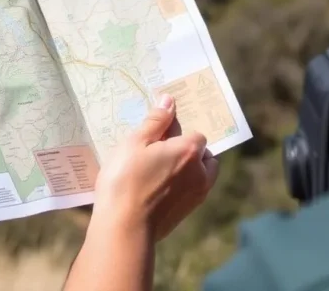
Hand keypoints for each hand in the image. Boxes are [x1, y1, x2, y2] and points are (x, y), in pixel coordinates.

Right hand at [92, 95, 219, 240]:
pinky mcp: (186, 213)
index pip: (195, 133)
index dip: (177, 132)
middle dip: (189, 151)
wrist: (124, 229)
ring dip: (188, 170)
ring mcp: (196, 196)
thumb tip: (169, 100)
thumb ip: (155, 122)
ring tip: (159, 171)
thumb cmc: (125, 181)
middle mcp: (200, 172)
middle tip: (161, 152)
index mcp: (190, 151)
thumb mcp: (135, 143)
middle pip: (204, 155)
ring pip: (201, 175)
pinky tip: (157, 189)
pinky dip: (181, 187)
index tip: (158, 136)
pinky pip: (190, 193)